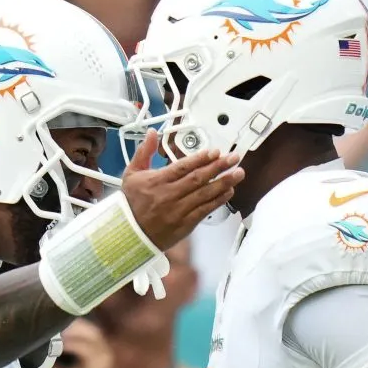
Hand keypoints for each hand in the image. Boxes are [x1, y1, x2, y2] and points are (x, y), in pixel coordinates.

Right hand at [122, 129, 243, 250]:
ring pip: (204, 194)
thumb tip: (151, 133)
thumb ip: (143, 152)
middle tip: (233, 158)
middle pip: (198, 178)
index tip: (215, 152)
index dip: (201, 159)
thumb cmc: (131, 203)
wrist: (129, 234)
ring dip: (224, 182)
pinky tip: (229, 191)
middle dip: (218, 167)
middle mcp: (169, 194)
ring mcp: (178, 210)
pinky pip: (204, 210)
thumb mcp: (131, 174)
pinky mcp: (184, 224)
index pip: (182, 167)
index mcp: (157, 181)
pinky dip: (218, 200)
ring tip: (238, 173)